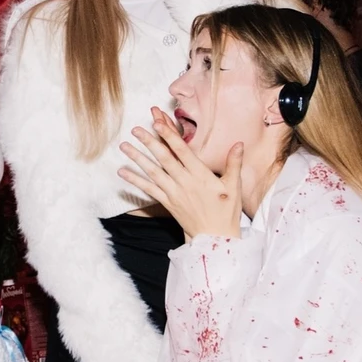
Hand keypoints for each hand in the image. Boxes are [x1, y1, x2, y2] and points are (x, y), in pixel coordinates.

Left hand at [119, 109, 243, 238]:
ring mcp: (174, 193)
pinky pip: (149, 190)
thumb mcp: (235, 187)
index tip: (158, 122)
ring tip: (124, 146)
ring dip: (138, 158)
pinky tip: (123, 172)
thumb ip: (234, 163)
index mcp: (201, 176)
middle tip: (136, 129)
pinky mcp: (168, 203)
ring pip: (153, 173)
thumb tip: (239, 143)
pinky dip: (135, 181)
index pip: (183, 151)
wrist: (216, 239)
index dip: (170, 136)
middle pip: (164, 159)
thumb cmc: (226, 212)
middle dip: (149, 142)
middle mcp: (185, 183)